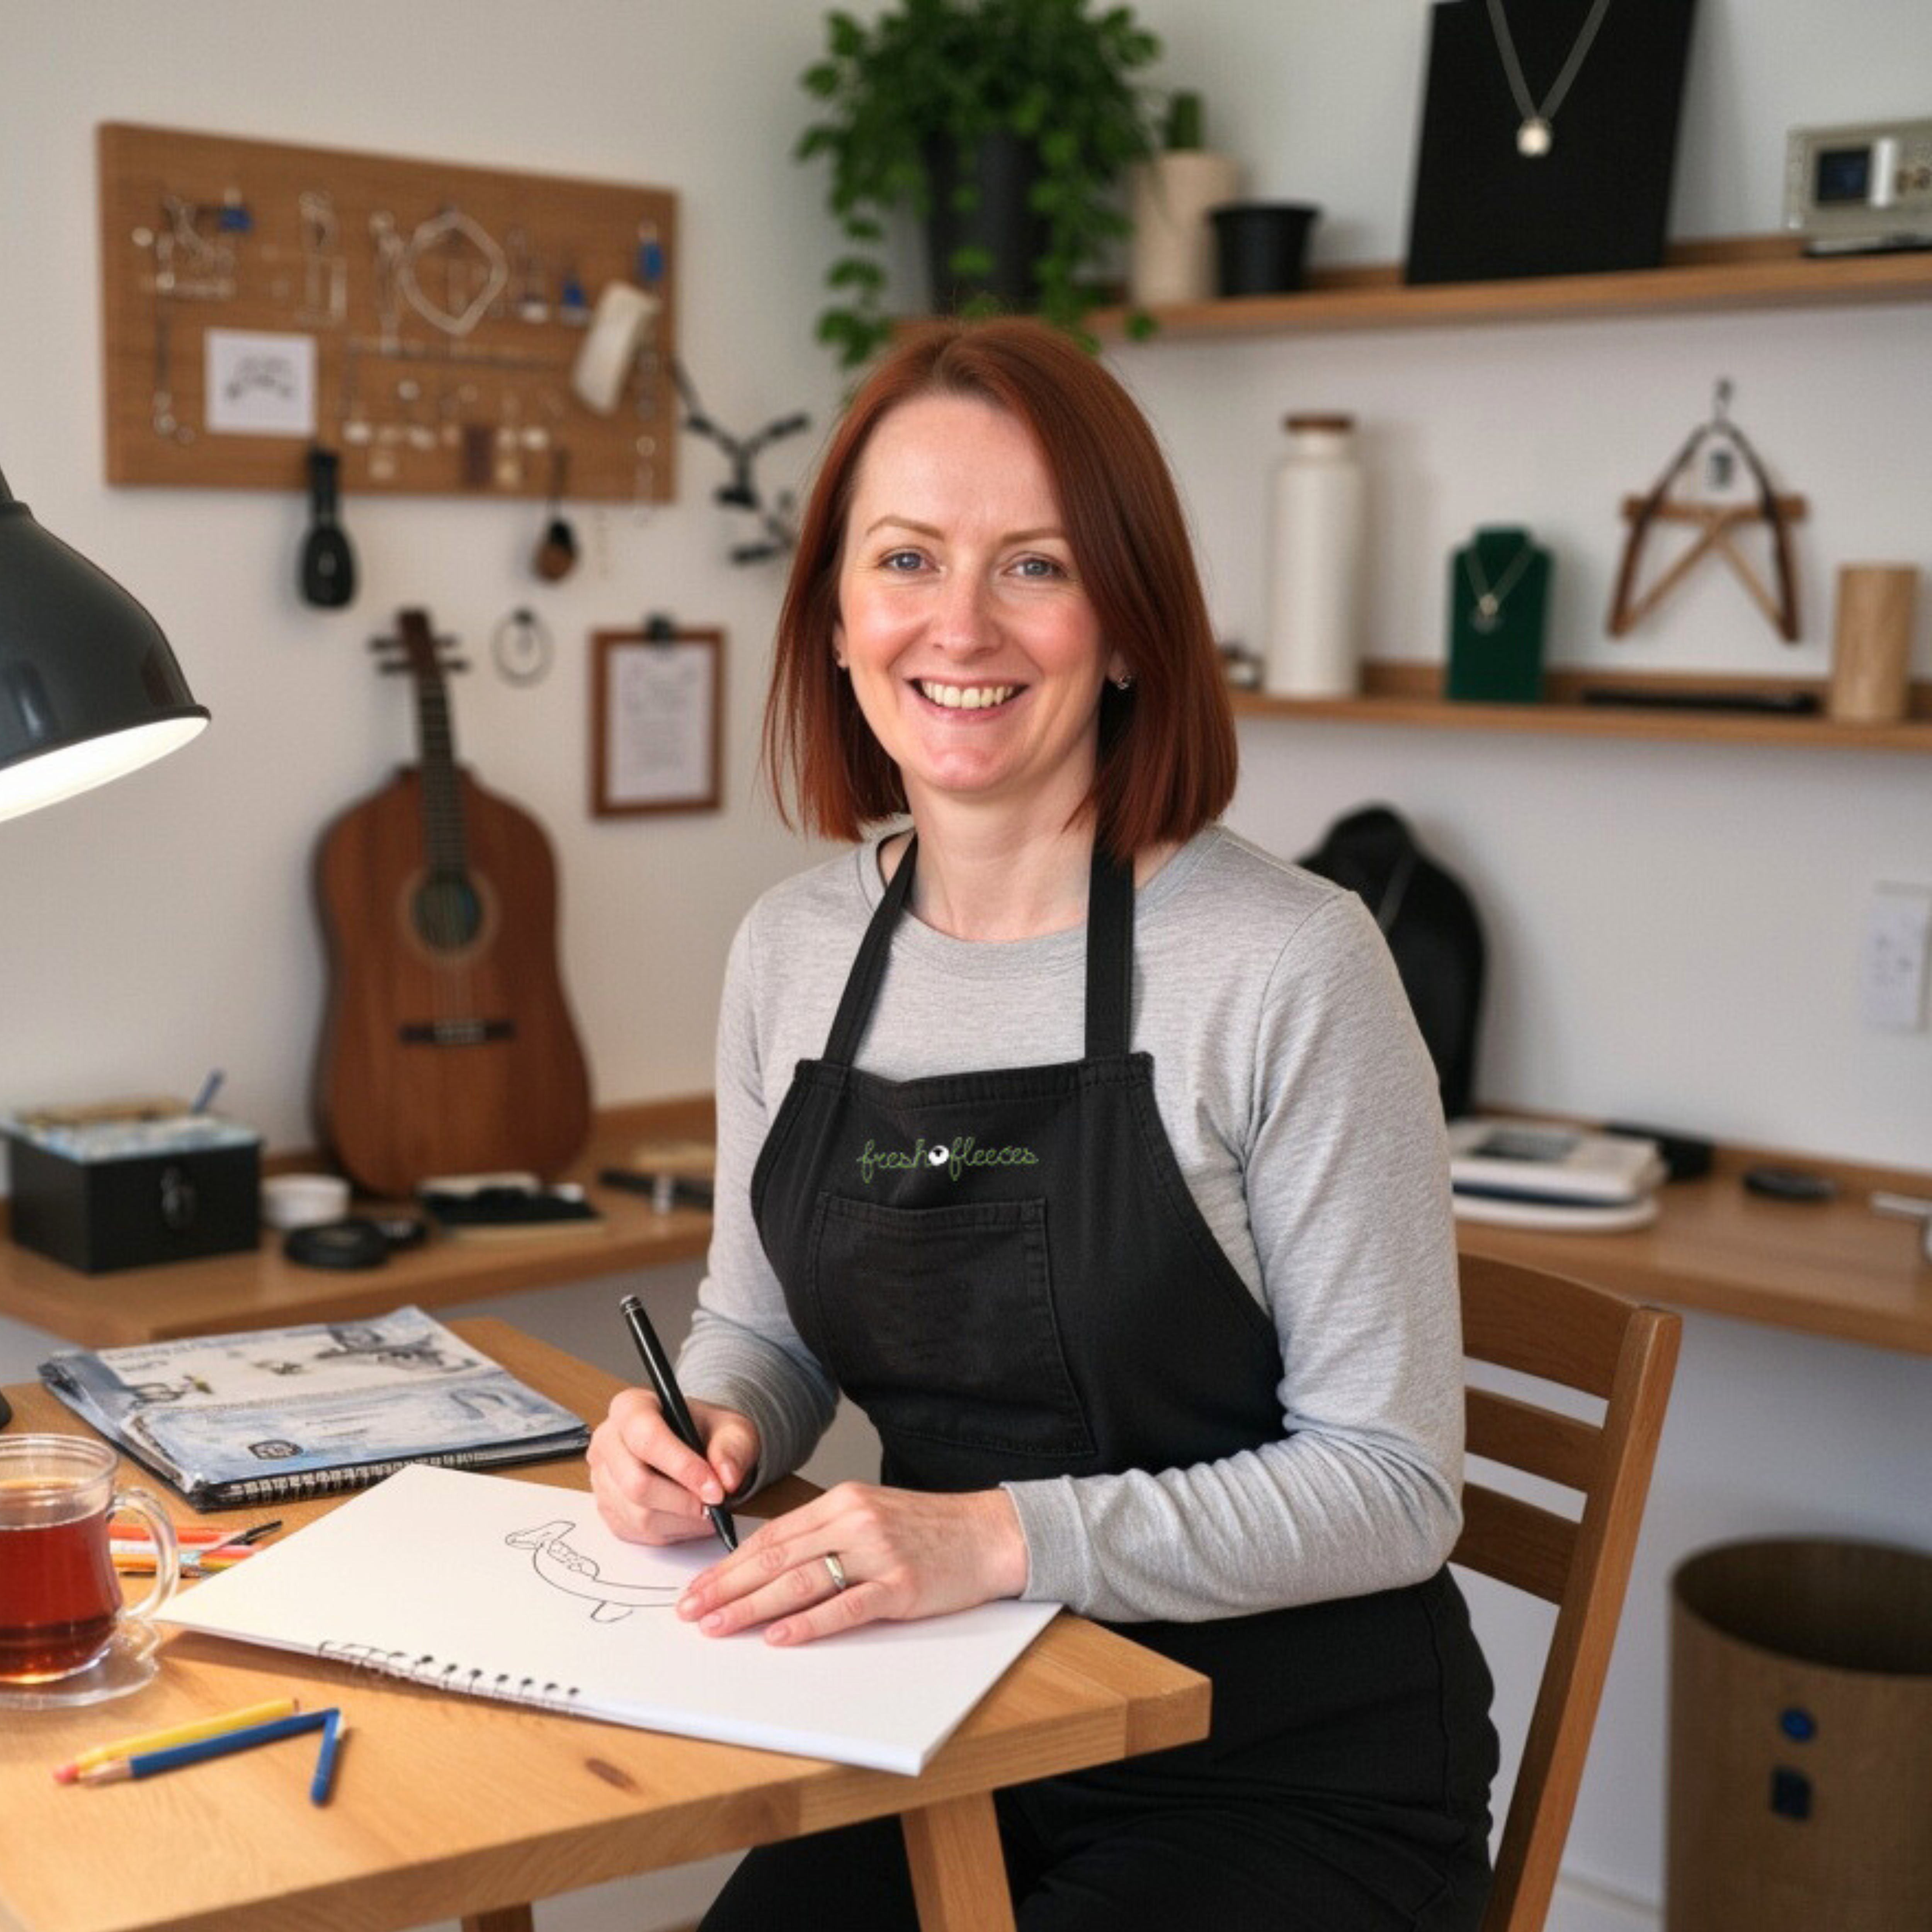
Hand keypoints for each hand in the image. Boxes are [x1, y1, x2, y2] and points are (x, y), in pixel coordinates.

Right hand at [588, 1385, 759, 1546]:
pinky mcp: (607, 1508)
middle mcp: (607, 1441)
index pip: (647, 1438)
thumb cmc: (706, 1432)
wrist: (694, 1445)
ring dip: (681, 1520)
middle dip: (683, 1501)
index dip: (683, 1467)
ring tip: (707, 1512)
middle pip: (636, 1483)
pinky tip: (688, 1517)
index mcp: (630, 1407)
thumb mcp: (731, 1428)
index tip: (716, 1489)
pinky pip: (636, 1531)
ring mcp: (602, 1477)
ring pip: (638, 1514)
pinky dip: (670, 1531)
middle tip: (715, 1506)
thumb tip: (727, 1479)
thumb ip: (733, 1448)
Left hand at [675, 1481, 1027, 1645]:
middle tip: (690, 1610)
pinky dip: (808, 1624)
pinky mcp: (900, 1587)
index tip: (698, 1586)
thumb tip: (770, 1563)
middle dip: (726, 1587)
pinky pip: (844, 1607)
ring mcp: (877, 1554)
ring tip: (718, 1626)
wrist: (989, 1533)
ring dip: (751, 1607)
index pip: (772, 1535)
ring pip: (800, 1582)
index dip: (729, 1563)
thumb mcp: (871, 1514)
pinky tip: (779, 1637)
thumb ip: (825, 1533)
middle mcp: (854, 1521)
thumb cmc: (928, 1528)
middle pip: (775, 1557)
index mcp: (842, 1501)